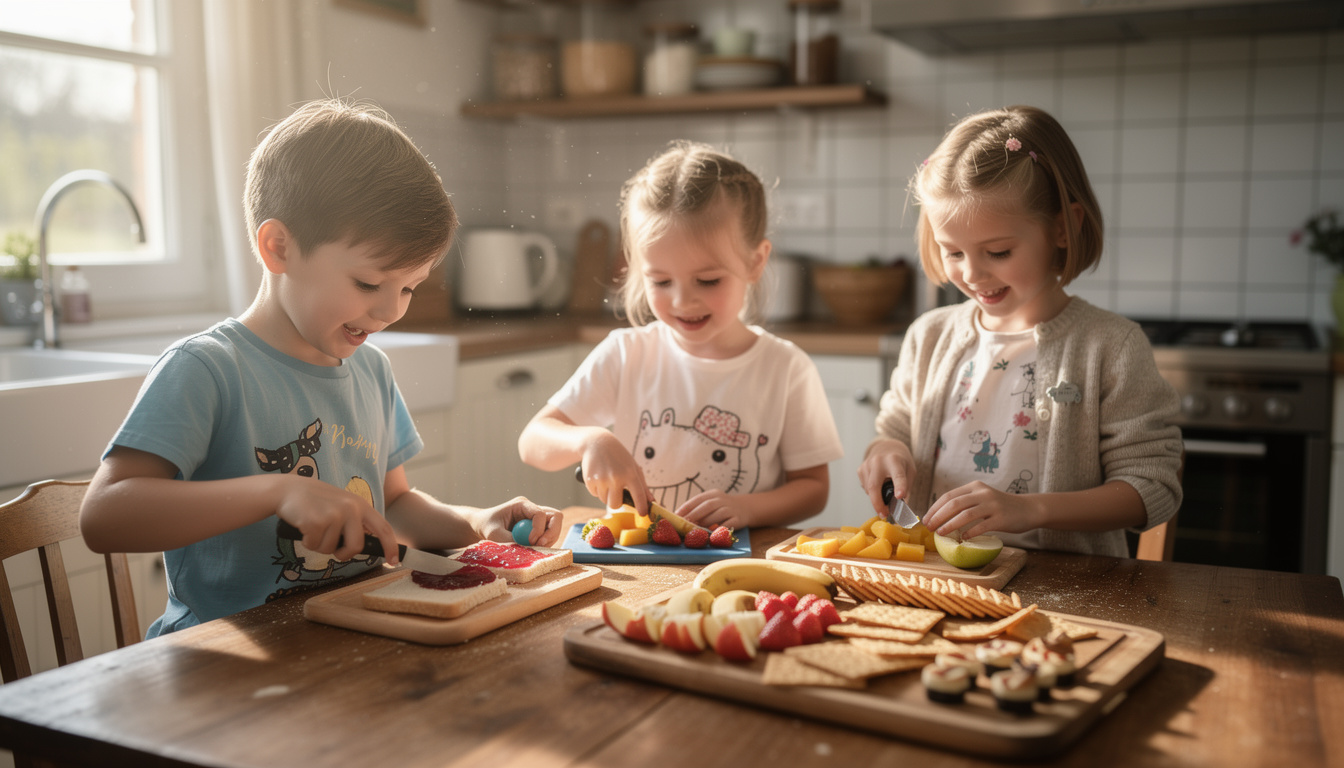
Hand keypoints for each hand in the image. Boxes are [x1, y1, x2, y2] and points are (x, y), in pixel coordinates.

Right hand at [273, 476, 399, 563]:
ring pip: (331, 549)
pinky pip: (314, 545)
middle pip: (356, 547)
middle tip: (333, 547)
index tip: (394, 561)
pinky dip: (307, 542)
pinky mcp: (316, 522)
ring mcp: (334, 514)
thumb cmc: (315, 501)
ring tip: (314, 527)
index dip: (391, 546)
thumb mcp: (342, 505)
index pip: (383, 528)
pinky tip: (304, 526)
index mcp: (360, 505)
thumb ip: (355, 521)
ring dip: (319, 544)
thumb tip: (365, 544)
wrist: (288, 489)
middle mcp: (351, 508)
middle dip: (343, 553)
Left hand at [477, 496, 565, 546]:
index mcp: (522, 504)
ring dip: (549, 539)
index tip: (531, 542)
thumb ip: (509, 540)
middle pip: (555, 517)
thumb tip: (526, 550)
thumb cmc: (487, 526)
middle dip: (552, 533)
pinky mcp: (538, 528)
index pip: (539, 513)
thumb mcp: (494, 534)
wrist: (483, 526)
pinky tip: (533, 548)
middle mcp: (532, 509)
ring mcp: (537, 518)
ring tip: (534, 548)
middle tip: (541, 545)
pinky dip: (545, 543)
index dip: (538, 528)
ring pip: (555, 526)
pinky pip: (549, 535)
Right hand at [578, 434, 650, 513]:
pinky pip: (595, 494)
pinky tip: (599, 476)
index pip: (639, 496)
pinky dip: (597, 489)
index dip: (641, 507)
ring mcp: (602, 479)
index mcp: (630, 474)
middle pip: (615, 505)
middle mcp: (616, 477)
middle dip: (616, 501)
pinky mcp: (590, 480)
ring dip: (606, 494)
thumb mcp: (633, 467)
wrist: (597, 443)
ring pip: (604, 500)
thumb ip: (643, 486)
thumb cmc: (618, 456)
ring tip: (607, 479)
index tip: (643, 513)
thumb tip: (651, 501)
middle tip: (616, 491)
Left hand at [676, 490, 747, 530]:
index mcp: (713, 494)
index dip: (686, 507)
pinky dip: (719, 530)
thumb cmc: (722, 507)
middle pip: (707, 506)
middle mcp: (723, 499)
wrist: (747, 507)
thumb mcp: (712, 503)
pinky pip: (728, 524)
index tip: (676, 515)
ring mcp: (732, 509)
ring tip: (695, 530)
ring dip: (706, 523)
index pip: (698, 499)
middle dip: (694, 515)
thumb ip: (699, 508)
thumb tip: (680, 518)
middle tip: (684, 524)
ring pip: (718, 514)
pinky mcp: (738, 519)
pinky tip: (711, 535)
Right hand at [857, 438, 914, 517]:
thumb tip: (901, 509)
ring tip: (885, 499)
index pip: (898, 475)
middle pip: (874, 486)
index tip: (900, 496)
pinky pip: (865, 487)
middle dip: (878, 503)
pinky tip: (878, 486)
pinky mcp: (860, 469)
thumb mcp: (910, 471)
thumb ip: (907, 488)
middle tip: (884, 514)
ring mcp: (867, 464)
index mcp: (895, 460)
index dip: (899, 486)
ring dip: (876, 499)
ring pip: (869, 489)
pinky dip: (872, 492)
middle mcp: (878, 461)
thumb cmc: (901, 461)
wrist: (887, 446)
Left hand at [922, 481, 1040, 538]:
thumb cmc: (1000, 507)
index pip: (949, 496)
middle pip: (954, 504)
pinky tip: (963, 538)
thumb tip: (940, 517)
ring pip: (966, 514)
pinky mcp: (1002, 518)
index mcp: (975, 487)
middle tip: (928, 527)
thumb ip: (965, 503)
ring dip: (950, 524)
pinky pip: (982, 526)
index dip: (935, 508)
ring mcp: (993, 505)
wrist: (1028, 509)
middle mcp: (983, 493)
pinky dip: (970, 532)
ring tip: (940, 533)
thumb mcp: (982, 498)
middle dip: (938, 516)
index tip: (925, 519)